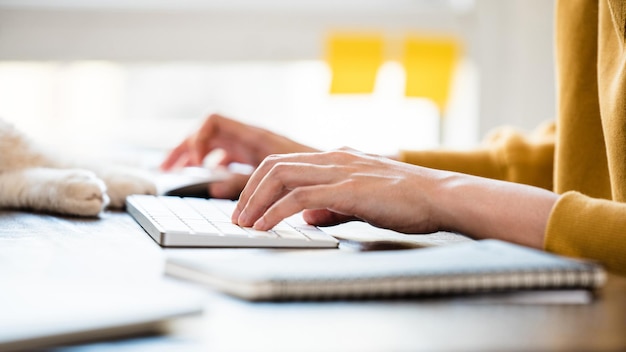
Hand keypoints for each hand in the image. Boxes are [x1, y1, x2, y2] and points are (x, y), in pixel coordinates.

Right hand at [161, 114, 317, 197]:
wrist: (344, 176)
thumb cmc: (318, 172)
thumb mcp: (280, 179)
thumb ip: (246, 183)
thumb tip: (212, 187)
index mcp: (256, 136)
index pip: (213, 122)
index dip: (196, 139)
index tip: (192, 164)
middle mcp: (252, 139)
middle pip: (206, 133)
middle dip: (183, 148)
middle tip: (166, 168)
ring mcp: (254, 149)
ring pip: (214, 147)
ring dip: (193, 158)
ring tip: (175, 174)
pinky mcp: (258, 162)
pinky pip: (226, 159)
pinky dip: (211, 169)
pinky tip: (207, 184)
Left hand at [232, 149, 445, 233]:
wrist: (440, 195)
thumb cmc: (408, 200)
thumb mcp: (362, 200)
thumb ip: (332, 207)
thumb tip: (307, 217)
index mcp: (337, 158)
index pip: (285, 163)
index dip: (260, 184)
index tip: (249, 207)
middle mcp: (333, 158)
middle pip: (274, 166)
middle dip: (248, 191)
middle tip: (238, 217)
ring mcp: (340, 171)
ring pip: (281, 176)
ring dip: (256, 201)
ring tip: (245, 223)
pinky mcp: (347, 189)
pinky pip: (300, 197)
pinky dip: (276, 212)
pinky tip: (267, 226)